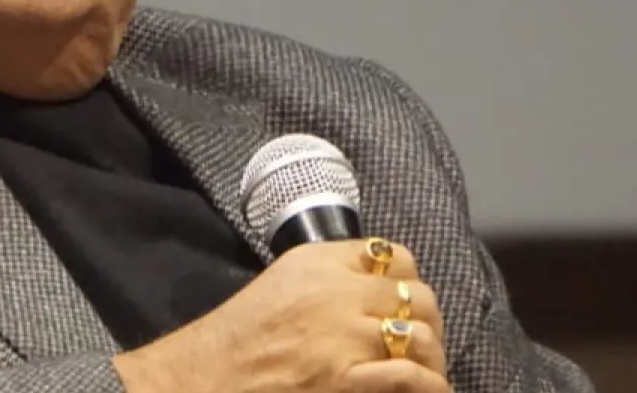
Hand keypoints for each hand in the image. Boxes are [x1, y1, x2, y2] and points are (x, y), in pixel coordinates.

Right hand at [112, 239, 448, 392]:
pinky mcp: (347, 377)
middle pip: (416, 295)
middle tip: (424, 346)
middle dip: (428, 322)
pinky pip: (410, 375)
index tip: (408, 304)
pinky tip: (430, 391)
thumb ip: (327, 277)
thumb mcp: (280, 284)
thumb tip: (375, 292)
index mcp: (317, 260)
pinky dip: (429, 385)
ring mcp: (343, 334)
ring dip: (432, 359)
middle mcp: (335, 290)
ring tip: (430, 373)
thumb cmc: (236, 340)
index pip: (393, 256)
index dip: (410, 282)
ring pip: (420, 336)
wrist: (204, 378)